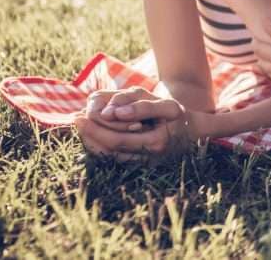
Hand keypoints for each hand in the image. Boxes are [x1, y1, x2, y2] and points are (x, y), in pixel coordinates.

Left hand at [74, 88, 199, 160]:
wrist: (195, 132)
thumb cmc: (180, 116)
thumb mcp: (167, 105)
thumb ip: (142, 107)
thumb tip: (114, 112)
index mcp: (155, 143)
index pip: (115, 139)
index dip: (95, 129)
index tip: (79, 115)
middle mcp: (148, 158)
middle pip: (109, 150)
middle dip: (89, 135)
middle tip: (75, 119)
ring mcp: (144, 164)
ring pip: (110, 157)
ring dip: (92, 143)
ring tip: (81, 127)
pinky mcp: (141, 165)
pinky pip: (115, 159)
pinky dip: (101, 148)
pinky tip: (93, 136)